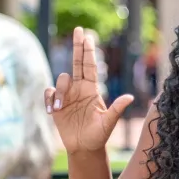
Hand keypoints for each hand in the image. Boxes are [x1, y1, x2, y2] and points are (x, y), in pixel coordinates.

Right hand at [45, 27, 133, 153]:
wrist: (84, 148)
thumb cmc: (99, 136)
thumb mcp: (108, 123)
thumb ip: (117, 110)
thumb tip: (129, 97)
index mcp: (92, 89)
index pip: (90, 66)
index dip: (88, 51)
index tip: (87, 35)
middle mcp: (79, 88)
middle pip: (77, 62)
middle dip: (77, 46)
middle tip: (78, 29)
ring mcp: (67, 96)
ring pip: (61, 79)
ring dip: (60, 91)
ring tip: (62, 108)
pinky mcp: (56, 105)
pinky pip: (49, 93)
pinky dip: (50, 99)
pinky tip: (53, 111)